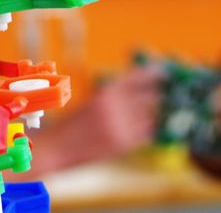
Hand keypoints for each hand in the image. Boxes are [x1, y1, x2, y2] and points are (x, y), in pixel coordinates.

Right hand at [21, 67, 161, 175]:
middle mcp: (116, 107)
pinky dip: (148, 131)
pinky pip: (147, 135)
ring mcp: (122, 127)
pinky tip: (141, 130)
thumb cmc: (70, 124)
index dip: (152, 74)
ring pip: (152, 118)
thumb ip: (114, 97)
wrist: (57, 148)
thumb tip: (138, 91)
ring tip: (150, 115)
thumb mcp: (91, 102)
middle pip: (150, 98)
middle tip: (162, 96)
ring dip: (154, 116)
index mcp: (106, 93)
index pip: (137, 78)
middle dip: (157, 97)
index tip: (163, 73)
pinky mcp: (124, 144)